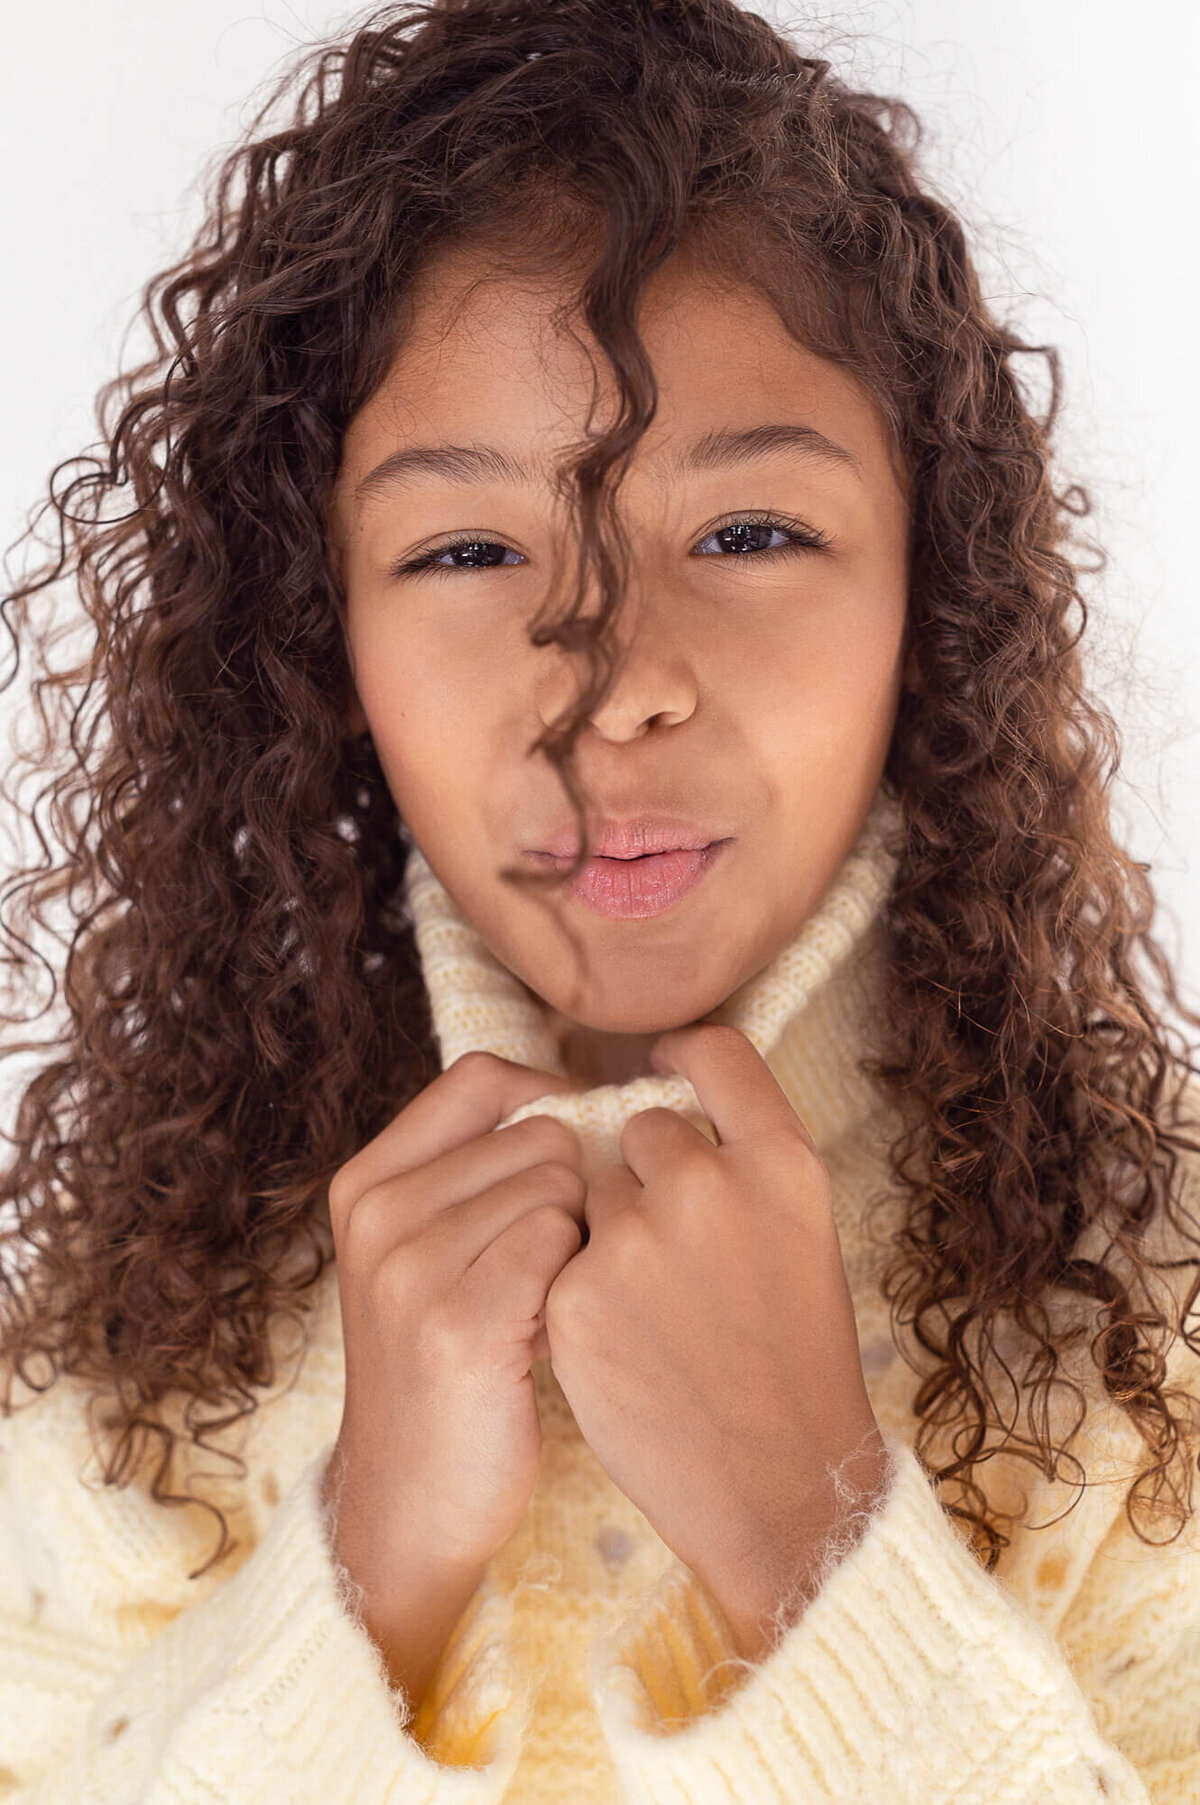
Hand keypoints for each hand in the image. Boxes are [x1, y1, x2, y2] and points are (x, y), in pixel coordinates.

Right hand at [323, 1052, 586, 1593]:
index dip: (548, 1101)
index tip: (571, 1160)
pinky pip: (562, 1243)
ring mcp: (411, 1267)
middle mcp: (379, 1212)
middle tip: (548, 1267)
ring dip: (577, 1244)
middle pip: (540, 1133)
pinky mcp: (460, 1323)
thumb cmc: (448, 1364)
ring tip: (543, 1305)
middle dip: (572, 1192)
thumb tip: (579, 1101)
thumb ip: (477, 1171)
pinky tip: (548, 1334)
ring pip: (560, 1186)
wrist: (409, 1504)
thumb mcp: (428, 1253)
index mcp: (367, 1181)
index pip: (480, 1077)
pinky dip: (576, 1283)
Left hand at [542, 1023, 889, 1660]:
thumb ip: (743, 1159)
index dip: (681, 1054)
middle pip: (642, 1127)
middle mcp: (708, 1184)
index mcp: (781, 1162)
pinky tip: (622, 1342)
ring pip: (591, 1192)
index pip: (716, 1052)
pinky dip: (578, 1289)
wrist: (779, 1484)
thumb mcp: (803, 1233)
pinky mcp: (576, 1295)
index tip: (663, 1066)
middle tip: (681, 1251)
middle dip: (647, 1172)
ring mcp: (636, 1239)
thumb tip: (665, 1114)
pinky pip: (559, 1255)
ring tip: (657, 1309)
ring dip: (606, 1231)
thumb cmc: (796, 1359)